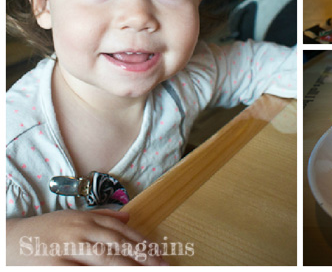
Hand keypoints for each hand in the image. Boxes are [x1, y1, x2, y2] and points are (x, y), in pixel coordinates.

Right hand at [7, 209, 167, 265]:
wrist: (8, 241)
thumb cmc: (45, 231)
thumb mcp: (73, 217)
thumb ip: (102, 217)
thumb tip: (128, 218)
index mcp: (86, 219)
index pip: (122, 232)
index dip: (143, 244)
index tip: (160, 255)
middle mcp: (79, 231)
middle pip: (117, 246)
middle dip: (142, 258)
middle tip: (162, 267)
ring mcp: (66, 249)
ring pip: (104, 260)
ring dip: (128, 268)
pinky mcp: (54, 267)